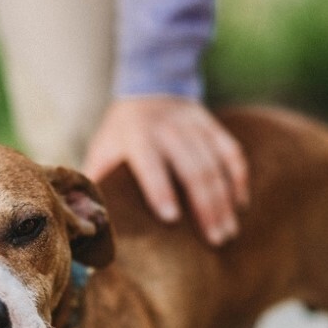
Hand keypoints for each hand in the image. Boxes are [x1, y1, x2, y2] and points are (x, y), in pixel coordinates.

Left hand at [83, 96, 248, 245]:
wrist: (150, 86)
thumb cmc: (121, 133)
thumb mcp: (103, 149)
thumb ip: (98, 180)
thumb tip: (87, 220)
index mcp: (137, 136)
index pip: (151, 164)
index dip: (160, 190)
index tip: (171, 219)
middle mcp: (168, 129)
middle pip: (192, 169)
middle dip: (205, 206)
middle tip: (215, 240)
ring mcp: (194, 125)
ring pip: (215, 164)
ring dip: (225, 200)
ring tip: (228, 232)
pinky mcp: (212, 125)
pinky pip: (231, 152)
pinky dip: (239, 178)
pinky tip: (240, 205)